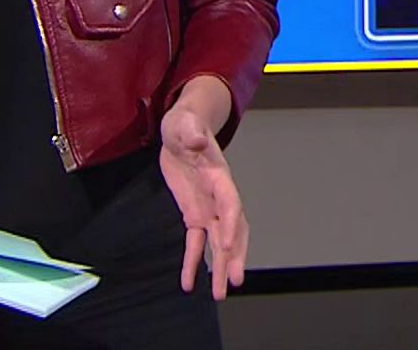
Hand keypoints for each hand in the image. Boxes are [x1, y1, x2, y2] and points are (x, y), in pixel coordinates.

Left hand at [159, 78, 247, 299]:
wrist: (182, 129)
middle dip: (234, 255)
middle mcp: (219, 196)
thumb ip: (192, 133)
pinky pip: (196, 242)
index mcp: (219, 175)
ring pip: (219, 242)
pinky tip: (188, 284)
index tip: (228, 244)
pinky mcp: (194, 214)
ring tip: (219, 293)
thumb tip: (197, 141)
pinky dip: (193, 263)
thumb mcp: (184, 123)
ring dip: (220, 267)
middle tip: (234, 281)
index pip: (230, 202)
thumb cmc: (185, 124)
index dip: (231, 223)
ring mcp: (208, 207)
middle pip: (232, 230)